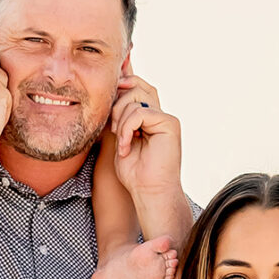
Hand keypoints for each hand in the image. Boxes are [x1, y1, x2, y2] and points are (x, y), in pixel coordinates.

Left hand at [109, 72, 184, 229]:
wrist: (149, 192)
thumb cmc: (134, 173)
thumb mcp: (120, 137)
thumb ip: (118, 115)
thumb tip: (112, 89)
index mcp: (150, 116)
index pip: (135, 86)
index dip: (120, 88)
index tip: (109, 113)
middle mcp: (160, 114)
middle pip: (136, 85)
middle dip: (117, 105)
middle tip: (114, 131)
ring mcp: (166, 118)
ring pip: (135, 99)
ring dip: (120, 122)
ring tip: (122, 143)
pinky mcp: (169, 123)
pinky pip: (140, 112)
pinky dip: (127, 129)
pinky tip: (126, 147)